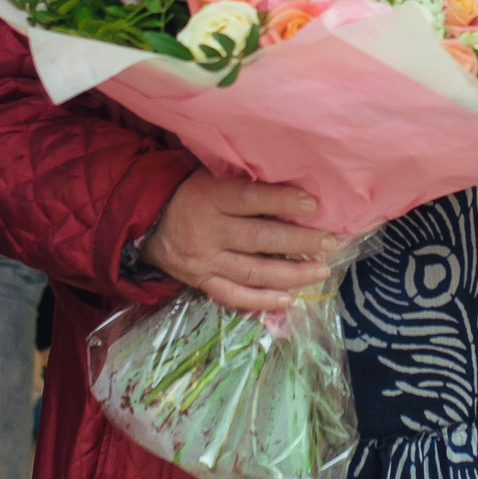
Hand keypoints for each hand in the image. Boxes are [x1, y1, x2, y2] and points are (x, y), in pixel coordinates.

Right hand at [145, 173, 337, 314]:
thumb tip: (291, 184)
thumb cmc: (191, 194)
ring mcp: (205, 262)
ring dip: (291, 274)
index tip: (312, 204)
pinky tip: (290, 300)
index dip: (282, 201)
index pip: (250, 199)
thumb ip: (242, 183)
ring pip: (253, 272)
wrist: (148, 224)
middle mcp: (208, 232)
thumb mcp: (210, 177)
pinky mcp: (202, 283)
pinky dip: (262, 301)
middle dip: (299, 242)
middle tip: (329, 243)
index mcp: (210, 199)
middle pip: (259, 239)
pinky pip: (235, 296)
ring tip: (320, 271)